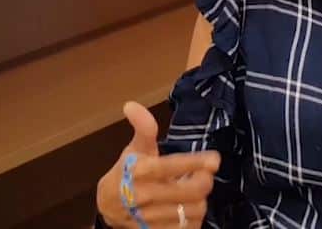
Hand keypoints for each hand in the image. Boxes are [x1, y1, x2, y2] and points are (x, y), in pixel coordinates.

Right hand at [96, 101, 219, 227]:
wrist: (108, 209)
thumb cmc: (125, 174)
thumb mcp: (133, 150)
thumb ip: (142, 129)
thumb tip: (131, 104)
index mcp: (139, 171)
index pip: (170, 166)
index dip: (195, 162)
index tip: (214, 159)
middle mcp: (144, 196)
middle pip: (190, 192)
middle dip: (204, 181)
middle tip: (205, 174)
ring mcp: (151, 219)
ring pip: (193, 211)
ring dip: (200, 200)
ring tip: (194, 192)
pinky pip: (188, 228)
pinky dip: (194, 219)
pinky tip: (188, 209)